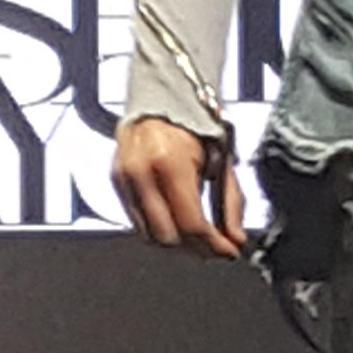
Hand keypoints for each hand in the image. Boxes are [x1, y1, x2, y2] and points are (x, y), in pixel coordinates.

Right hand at [113, 117, 245, 255]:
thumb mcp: (221, 159)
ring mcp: (123, 179)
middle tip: (216, 247)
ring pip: (150, 236)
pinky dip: (160, 229)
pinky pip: (137, 222)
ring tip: (198, 237)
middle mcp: (141, 173)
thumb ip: (230, 202)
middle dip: (195, 248)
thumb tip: (236, 240)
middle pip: (167, 237)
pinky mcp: (116, 183)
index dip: (213, 245)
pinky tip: (178, 222)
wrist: (161, 100)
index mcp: (170, 163)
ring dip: (177, 243)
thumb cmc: (193, 125)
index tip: (230, 252)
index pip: (190, 223)